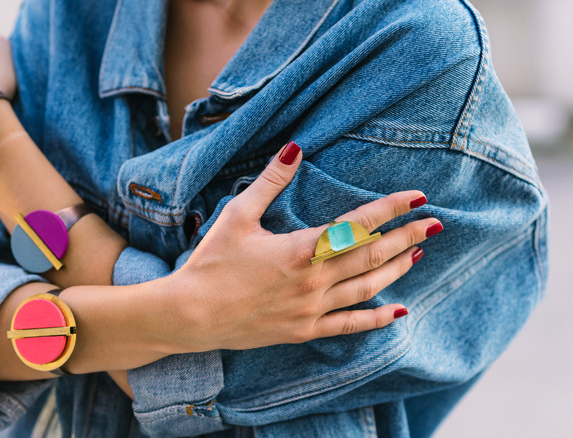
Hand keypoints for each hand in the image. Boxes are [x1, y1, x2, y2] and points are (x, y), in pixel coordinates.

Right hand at [168, 142, 439, 352]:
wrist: (190, 314)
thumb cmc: (210, 263)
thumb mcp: (237, 215)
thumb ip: (270, 182)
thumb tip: (295, 148)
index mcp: (299, 250)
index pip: (357, 224)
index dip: (390, 208)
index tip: (418, 197)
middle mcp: (313, 281)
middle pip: (371, 255)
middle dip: (405, 237)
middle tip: (435, 225)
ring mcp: (310, 309)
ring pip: (367, 287)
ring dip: (396, 269)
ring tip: (417, 253)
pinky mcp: (303, 330)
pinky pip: (348, 326)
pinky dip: (376, 319)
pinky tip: (398, 311)